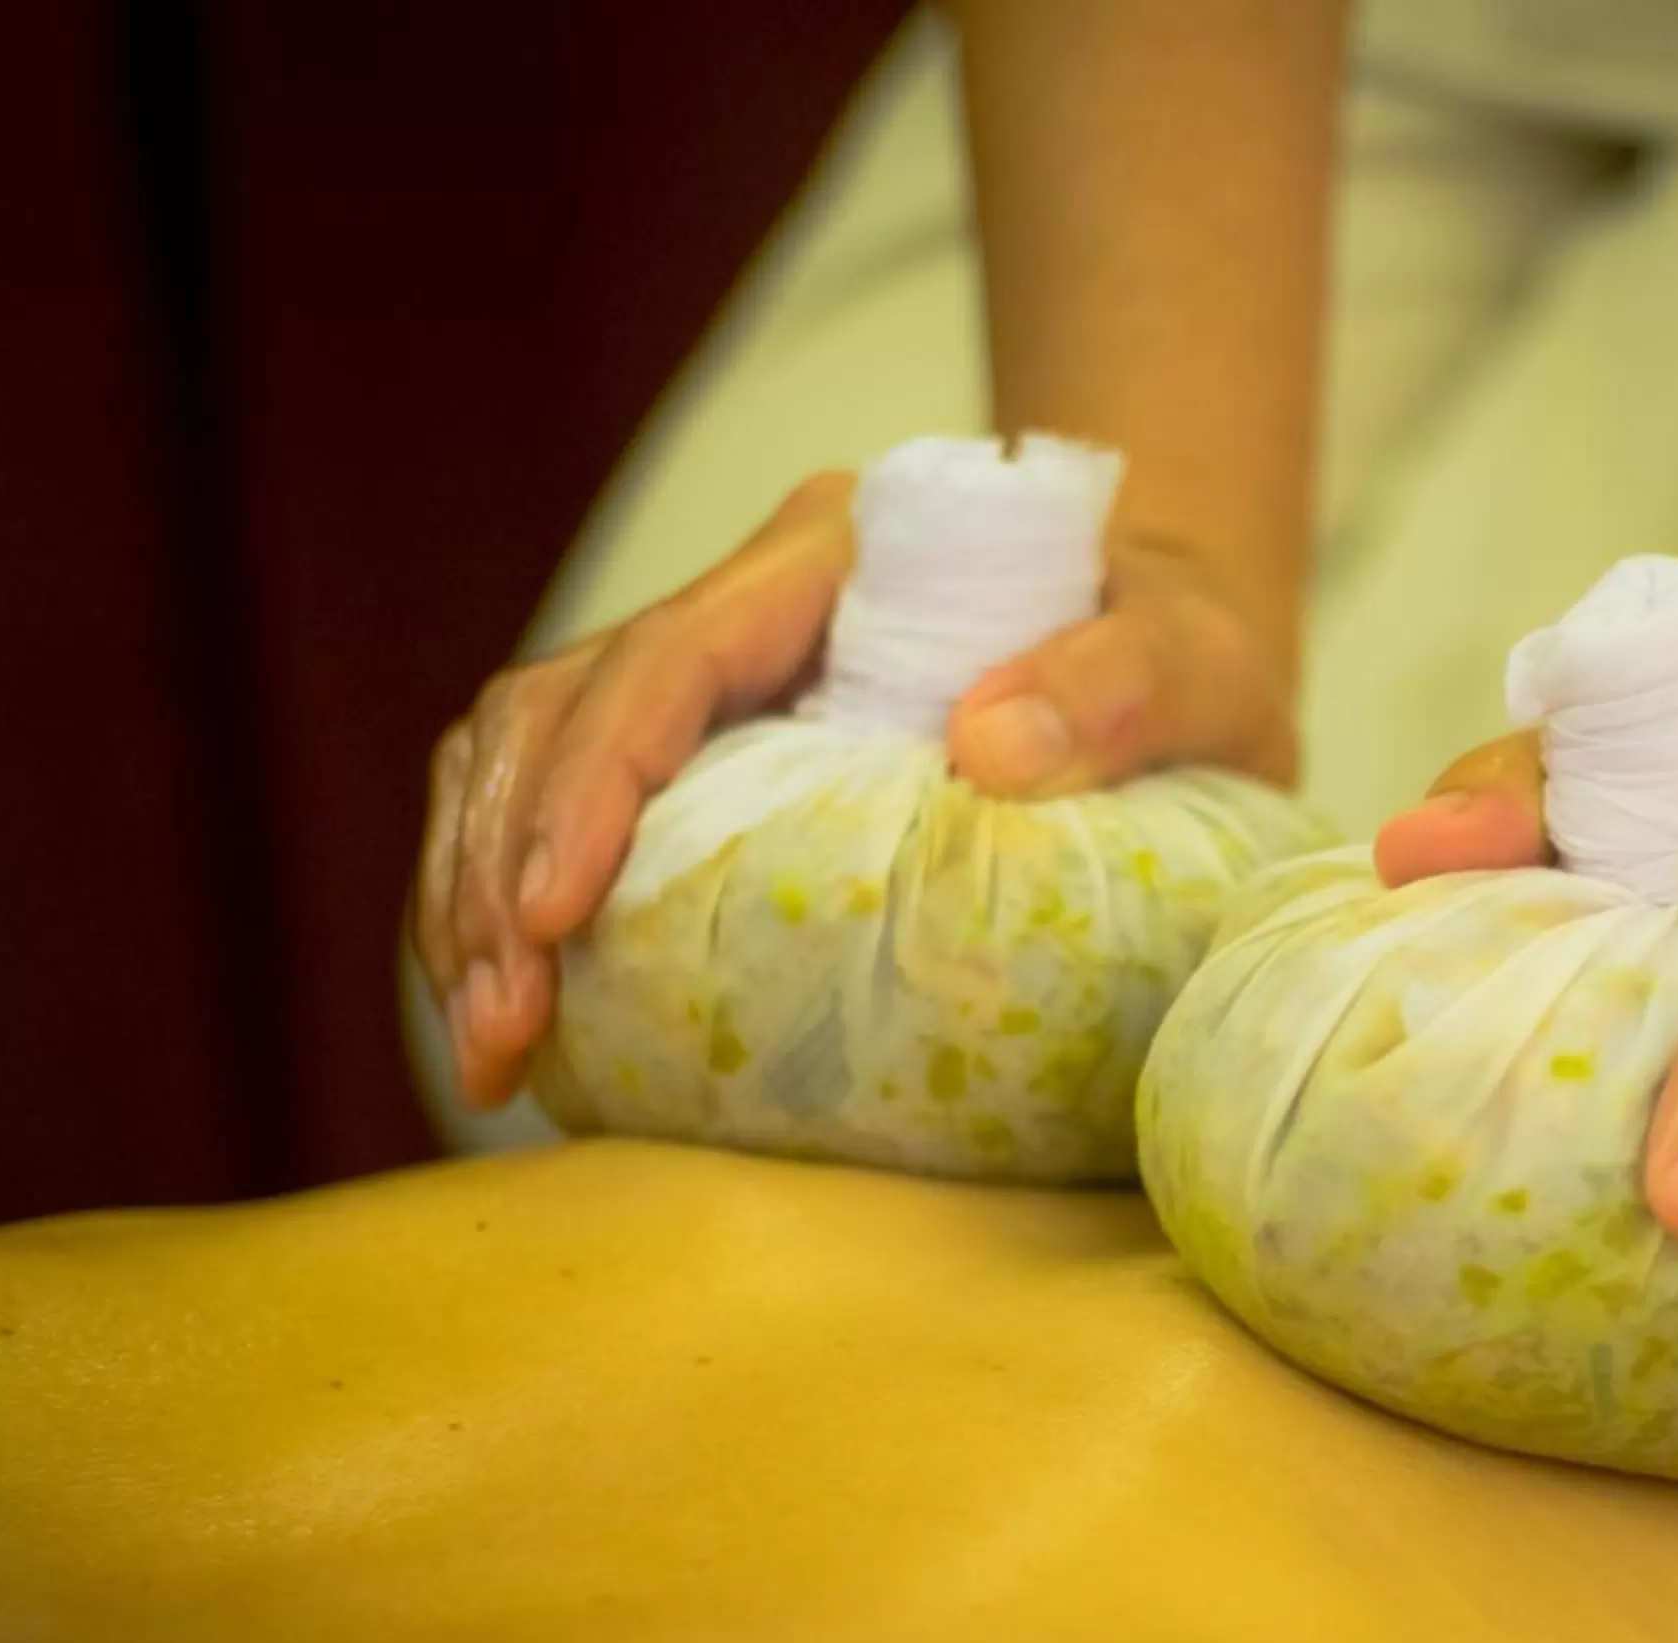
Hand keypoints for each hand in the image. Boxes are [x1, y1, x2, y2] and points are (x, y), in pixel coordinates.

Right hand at [412, 477, 1297, 1110]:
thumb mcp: (1201, 664)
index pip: (669, 659)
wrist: (1181, 659)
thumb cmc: (1191, 656)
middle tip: (497, 1034)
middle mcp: (752, 602)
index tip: (551, 917)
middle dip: (499, 870)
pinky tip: (517, 1013)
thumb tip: (983, 743)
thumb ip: (1121, 681)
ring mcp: (718, 676)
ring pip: (526, 758)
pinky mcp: (709, 753)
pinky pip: (565, 811)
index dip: (592, 786)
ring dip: (476, 898)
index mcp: (838, 557)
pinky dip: (514, 907)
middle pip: (560, 712)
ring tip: (483, 1050)